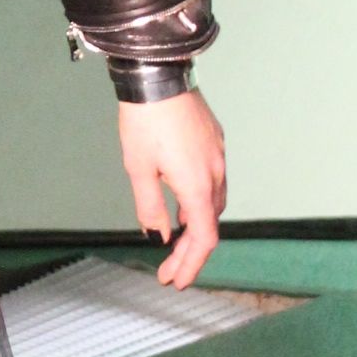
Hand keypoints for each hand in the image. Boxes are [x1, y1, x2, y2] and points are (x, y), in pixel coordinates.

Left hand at [118, 88, 224, 287]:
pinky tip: (184, 205)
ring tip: (175, 242)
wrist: (158, 76)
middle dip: (190, 252)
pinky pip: (213, 182)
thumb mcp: (138, 170)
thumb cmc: (145, 120)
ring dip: (197, 227)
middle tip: (168, 270)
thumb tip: (158, 236)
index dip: (190, 265)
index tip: (175, 280)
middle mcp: (215, 173)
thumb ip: (150, 208)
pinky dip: (200, 203)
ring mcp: (218, 156)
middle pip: (209, 224)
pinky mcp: (214, 142)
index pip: (203, 239)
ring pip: (213, 203)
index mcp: (197, 185)